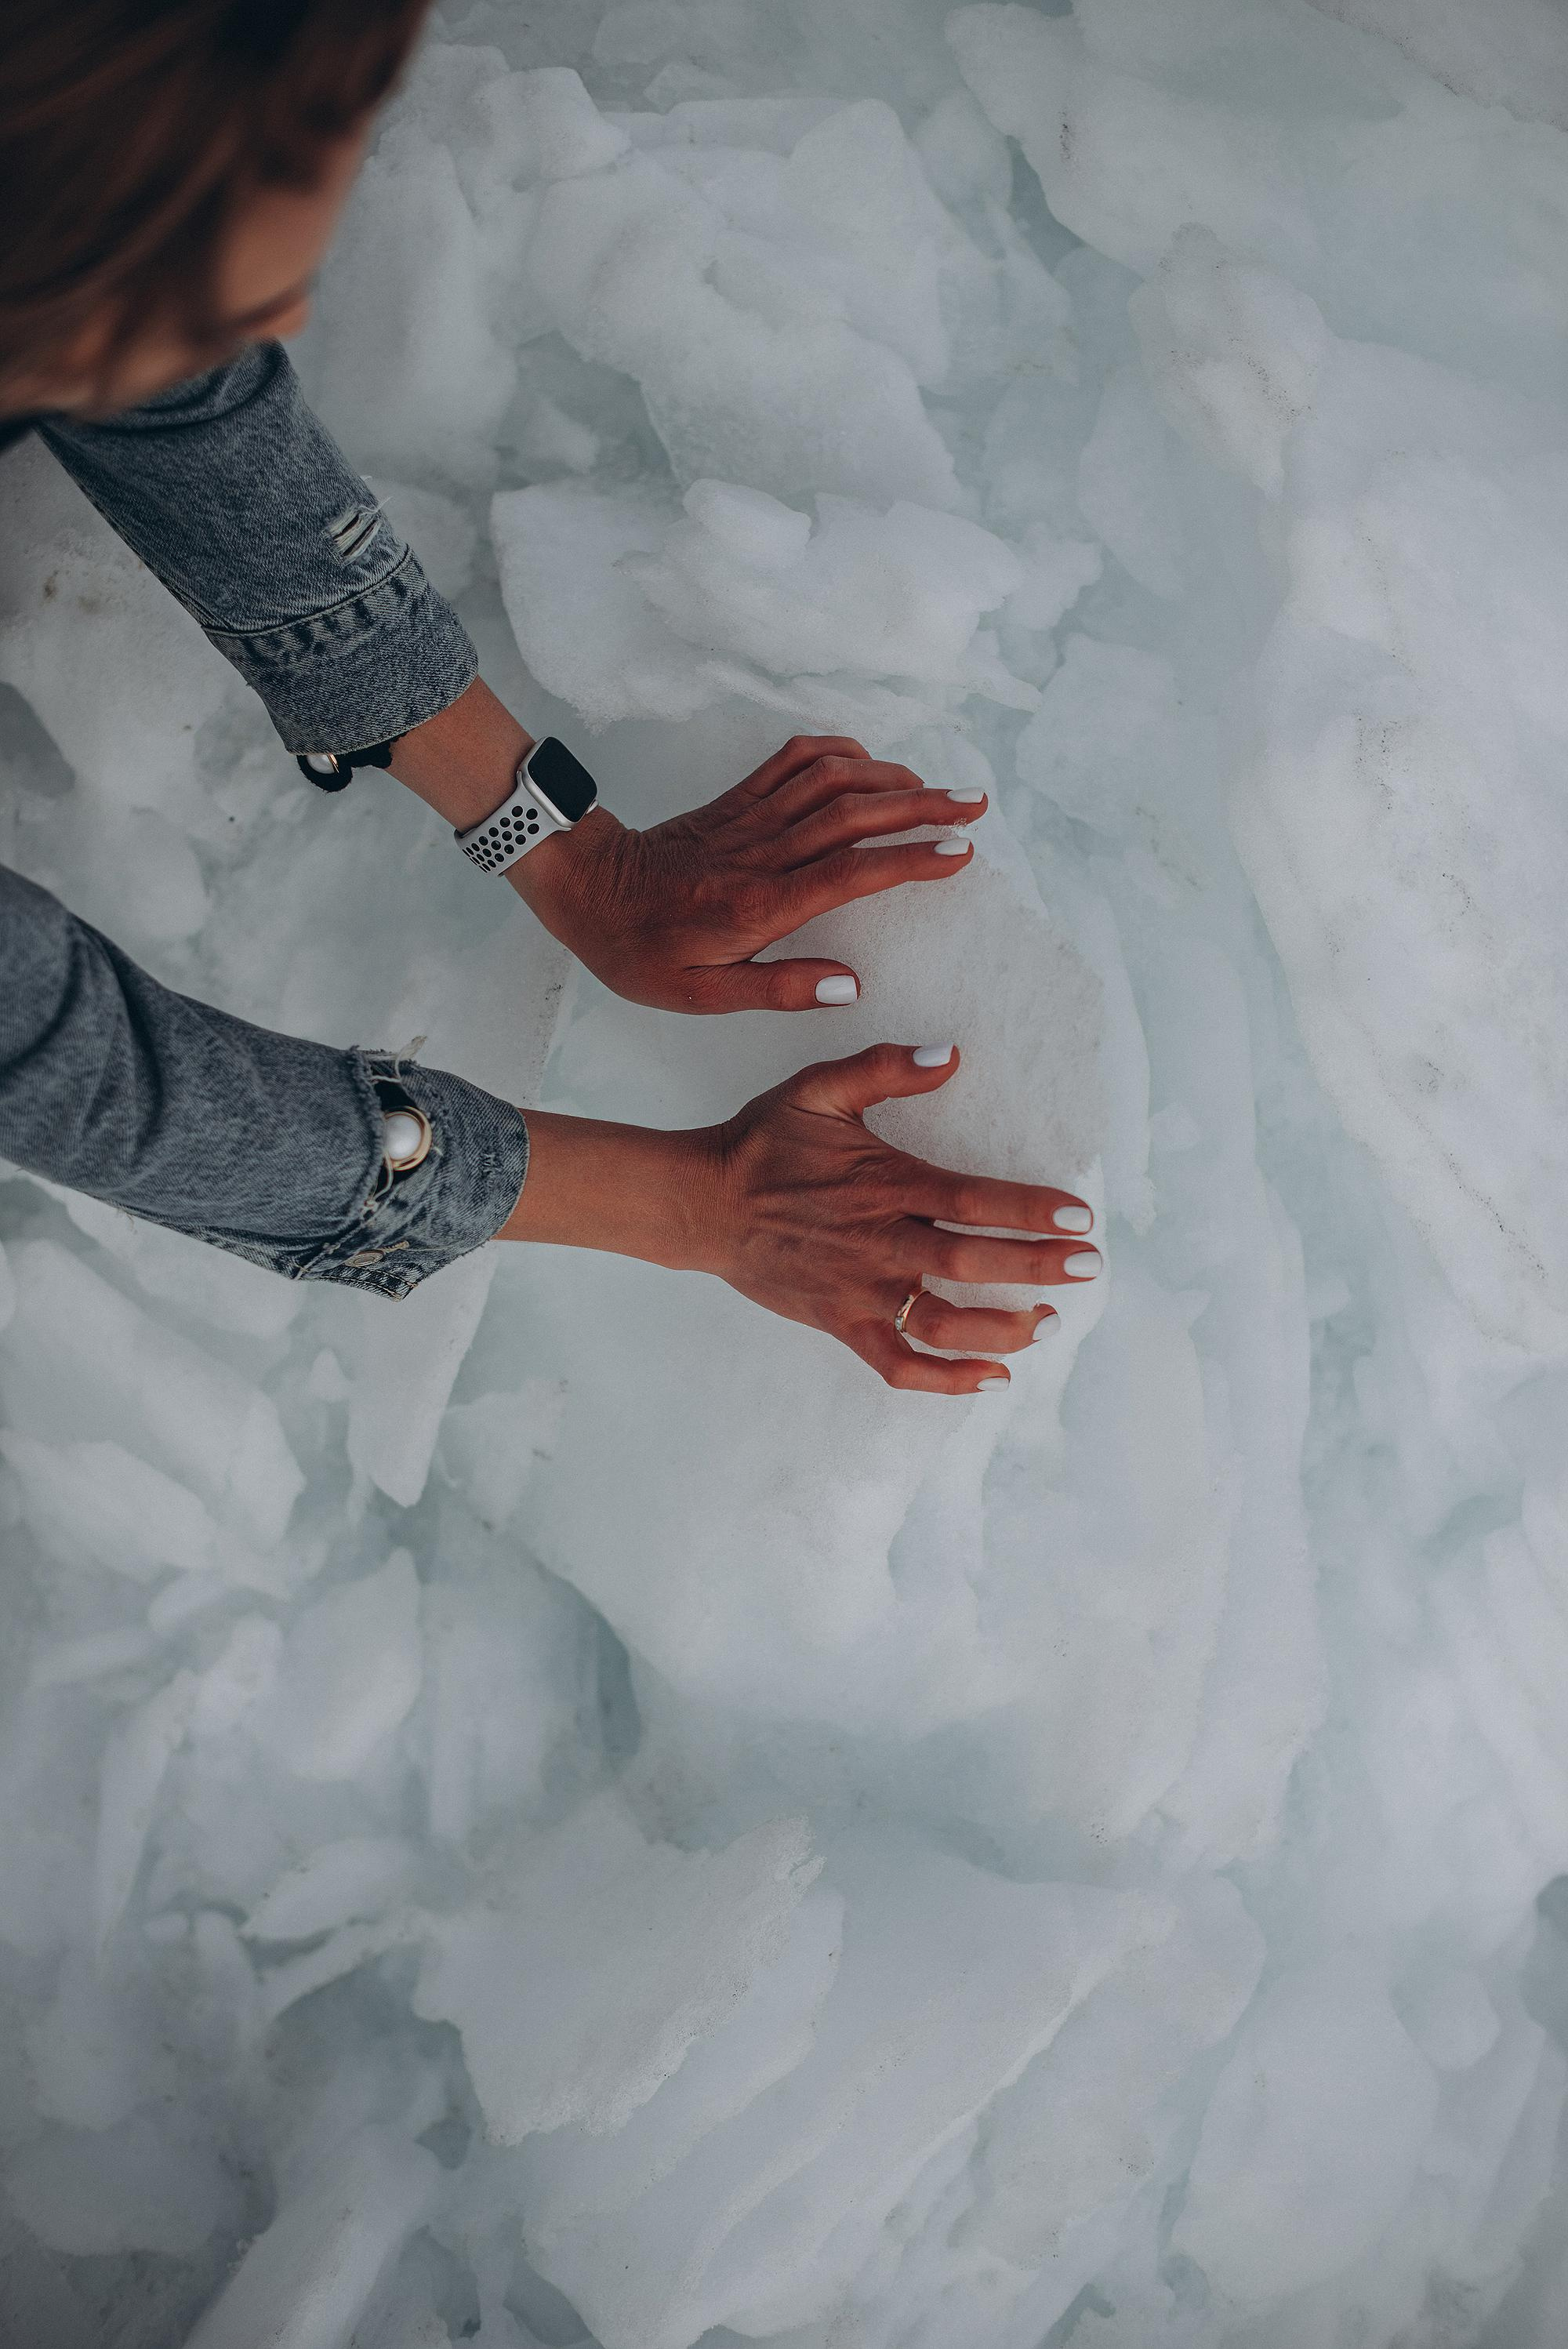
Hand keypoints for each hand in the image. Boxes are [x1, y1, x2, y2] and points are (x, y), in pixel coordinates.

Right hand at [500, 1043, 1099, 1392]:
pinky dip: (947, 1379)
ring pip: (945, 1324)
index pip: (974, 1202)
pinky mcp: (841, 1325)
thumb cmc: (763, 1143)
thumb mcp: (817, 1089)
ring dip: (1005, 1329)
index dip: (1032, 1212)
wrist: (702, 1203)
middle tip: (1089, 1267)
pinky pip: (899, 1365)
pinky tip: (991, 1378)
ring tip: (1049, 1322)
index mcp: (884, 1185)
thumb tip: (948, 1056)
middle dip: (1039, 1268)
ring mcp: (860, 1292)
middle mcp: (879, 1243)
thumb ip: (883, 1070)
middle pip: (973, 1264)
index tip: (1080, 1219)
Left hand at [511, 734, 986, 1013]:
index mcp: (758, 906)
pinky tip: (869, 763)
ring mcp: (749, 819)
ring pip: (831, 780)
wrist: (585, 892)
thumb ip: (778, 989)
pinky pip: (792, 761)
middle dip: (923, 806)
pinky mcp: (736, 800)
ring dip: (891, 778)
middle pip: (854, 814)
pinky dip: (838, 753)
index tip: (959, 854)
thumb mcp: (700, 995)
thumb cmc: (640, 951)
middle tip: (974, 807)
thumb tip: (850, 985)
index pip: (849, 873)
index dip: (908, 859)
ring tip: (939, 789)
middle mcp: (761, 853)